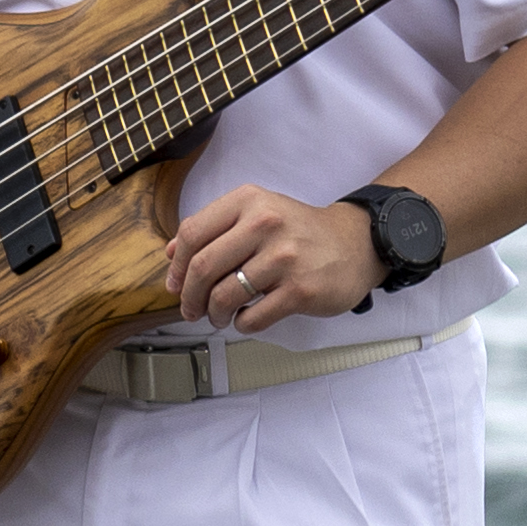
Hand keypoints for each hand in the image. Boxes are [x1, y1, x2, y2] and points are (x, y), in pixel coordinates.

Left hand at [165, 185, 378, 327]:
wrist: (357, 243)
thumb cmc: (299, 231)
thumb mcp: (256, 212)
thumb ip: (213, 228)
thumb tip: (170, 254)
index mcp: (248, 201)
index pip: (192, 234)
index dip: (177, 266)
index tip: (176, 285)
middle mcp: (265, 224)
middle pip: (203, 268)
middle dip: (189, 297)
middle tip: (190, 310)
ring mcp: (284, 257)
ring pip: (223, 296)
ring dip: (213, 314)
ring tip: (218, 316)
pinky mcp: (300, 289)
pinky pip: (252, 317)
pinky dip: (241, 324)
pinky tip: (245, 318)